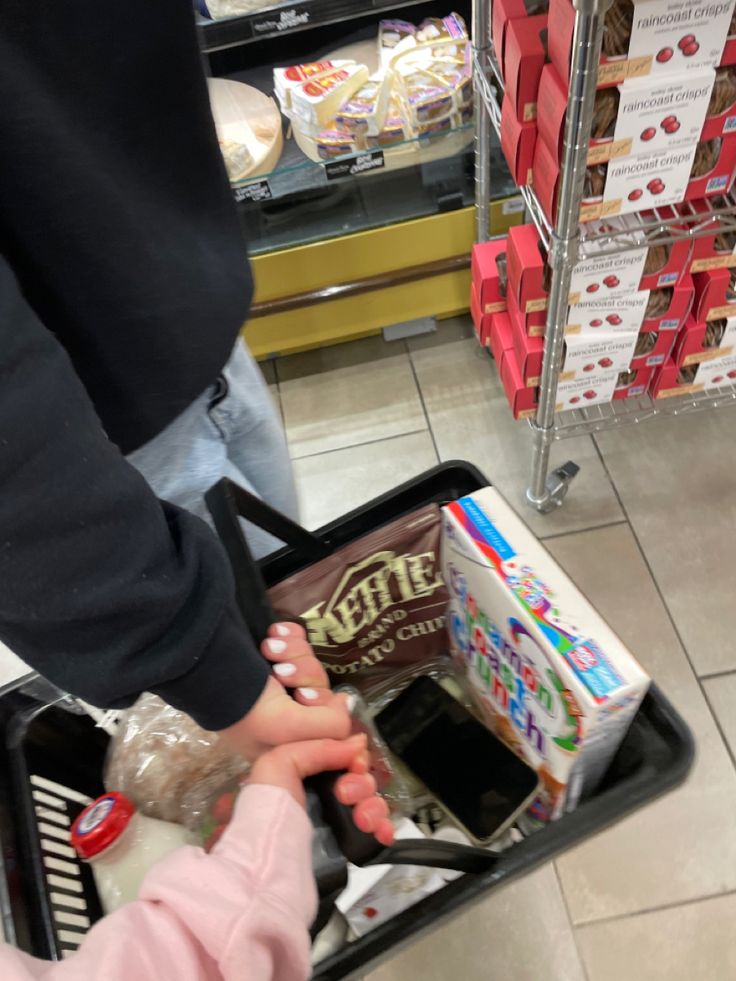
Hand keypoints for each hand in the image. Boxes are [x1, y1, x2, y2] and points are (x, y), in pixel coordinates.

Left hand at [209, 735, 394, 847]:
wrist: (269, 862)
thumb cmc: (268, 809)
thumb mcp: (280, 762)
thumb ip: (318, 747)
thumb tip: (356, 744)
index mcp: (306, 773)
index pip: (344, 759)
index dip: (354, 759)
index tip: (354, 765)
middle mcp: (322, 796)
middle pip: (360, 780)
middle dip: (362, 784)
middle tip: (345, 795)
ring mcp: (336, 821)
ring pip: (371, 804)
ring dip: (374, 807)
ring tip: (362, 819)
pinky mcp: (346, 845)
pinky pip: (374, 831)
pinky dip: (383, 829)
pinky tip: (381, 831)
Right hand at [219, 622, 348, 760]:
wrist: (205, 664)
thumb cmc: (244, 706)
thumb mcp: (288, 729)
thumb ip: (329, 725)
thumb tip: (347, 706)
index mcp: (286, 738)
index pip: (325, 722)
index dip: (322, 706)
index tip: (304, 698)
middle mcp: (284, 711)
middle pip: (318, 688)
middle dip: (302, 674)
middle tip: (281, 673)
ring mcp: (277, 680)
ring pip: (310, 662)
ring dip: (293, 652)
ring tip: (269, 649)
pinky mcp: (273, 653)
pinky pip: (300, 640)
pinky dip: (291, 634)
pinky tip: (273, 633)